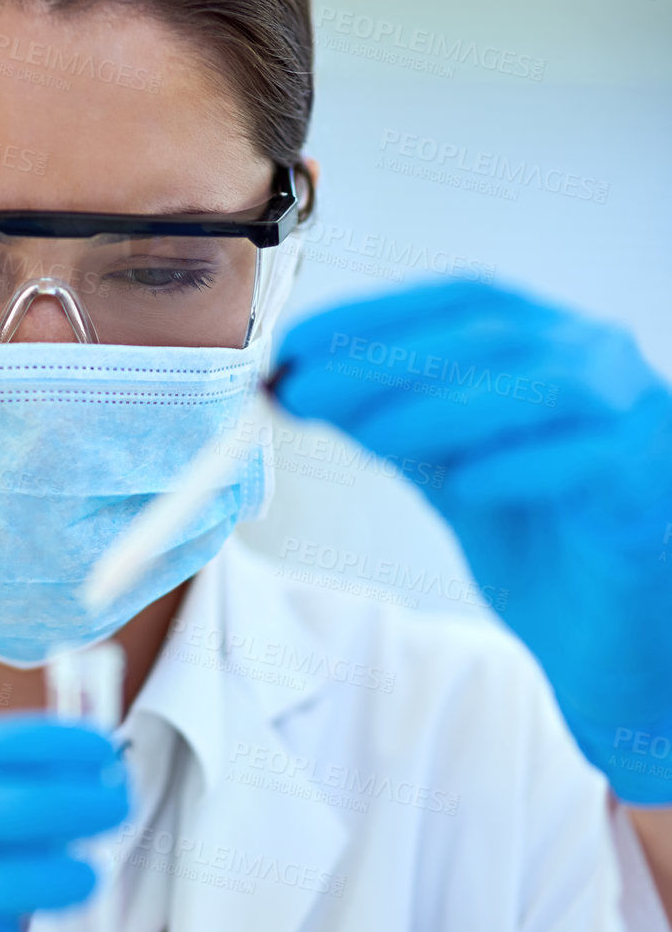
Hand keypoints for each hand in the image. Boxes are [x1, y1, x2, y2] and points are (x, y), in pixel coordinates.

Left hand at [270, 281, 671, 804]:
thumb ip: (393, 428)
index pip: (456, 303)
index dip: (372, 315)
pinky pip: (586, 459)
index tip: (294, 345)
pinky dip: (521, 466)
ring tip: (365, 436)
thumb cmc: (540, 540)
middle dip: (383, 360)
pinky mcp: (648, 479)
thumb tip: (301, 389)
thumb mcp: (450, 472)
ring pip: (538, 385)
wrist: (616, 629)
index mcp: (544, 341)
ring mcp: (631, 413)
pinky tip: (465, 486)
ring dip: (440, 407)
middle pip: (486, 337)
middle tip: (303, 389)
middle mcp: (594, 358)